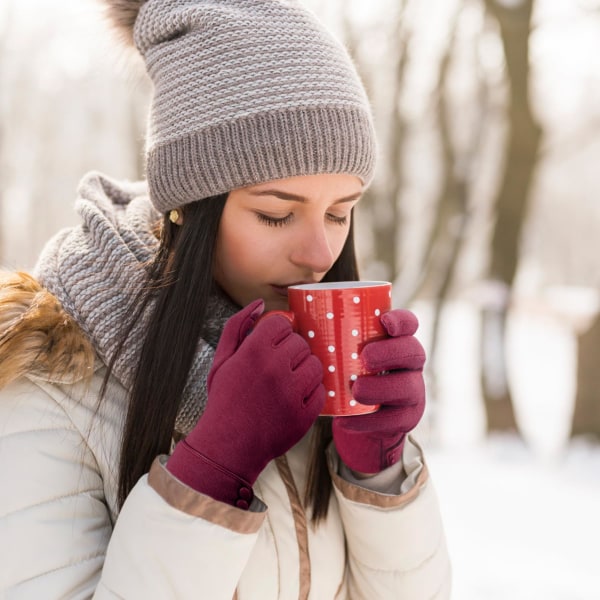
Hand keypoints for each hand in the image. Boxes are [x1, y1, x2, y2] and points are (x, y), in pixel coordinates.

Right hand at [167, 299, 325, 507]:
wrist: (228, 447)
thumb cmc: (225, 401)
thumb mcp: (222, 361)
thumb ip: (237, 327)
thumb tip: (260, 304)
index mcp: (253, 352)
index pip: (282, 323)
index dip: (277, 334)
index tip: (271, 346)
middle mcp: (274, 369)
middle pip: (300, 343)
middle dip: (291, 353)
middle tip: (278, 368)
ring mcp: (292, 392)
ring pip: (315, 364)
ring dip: (304, 371)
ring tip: (288, 383)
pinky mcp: (305, 414)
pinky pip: (321, 391)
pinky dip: (311, 395)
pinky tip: (294, 400)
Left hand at [332, 309, 425, 474]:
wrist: (361, 414)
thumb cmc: (345, 370)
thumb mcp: (341, 350)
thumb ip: (324, 333)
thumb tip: (286, 316)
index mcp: (396, 339)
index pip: (409, 323)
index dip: (401, 321)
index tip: (383, 322)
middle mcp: (410, 363)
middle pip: (413, 352)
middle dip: (390, 353)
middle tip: (364, 357)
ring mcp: (411, 390)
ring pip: (407, 387)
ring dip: (381, 388)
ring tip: (356, 390)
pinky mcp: (405, 418)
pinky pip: (392, 421)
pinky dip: (368, 422)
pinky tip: (345, 421)